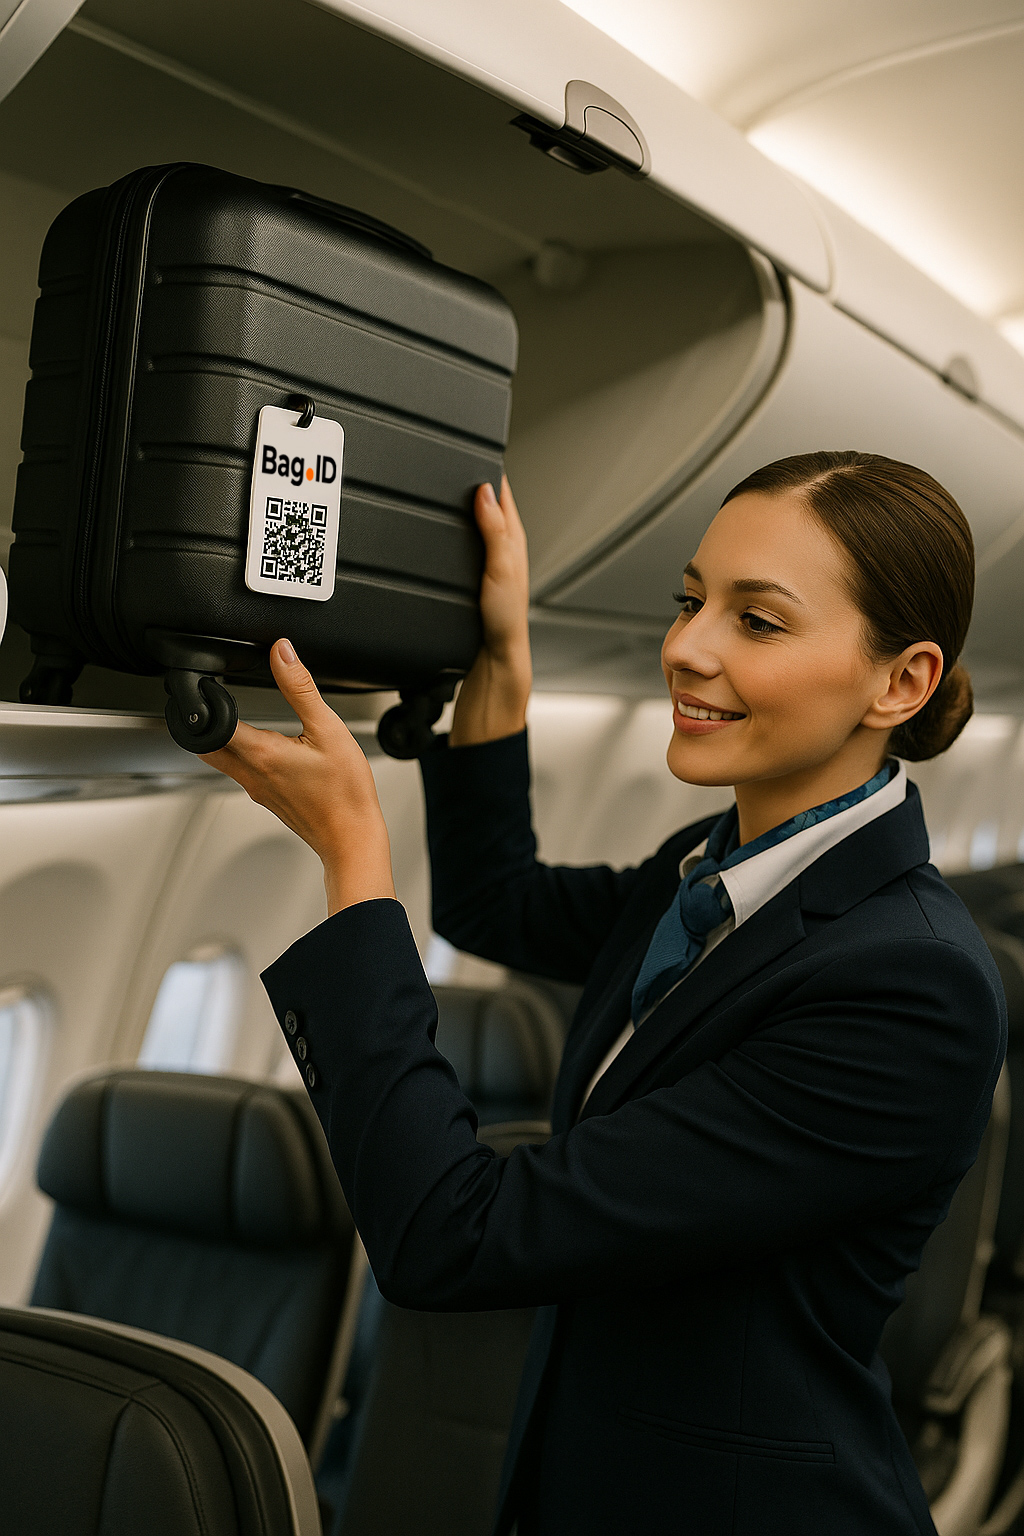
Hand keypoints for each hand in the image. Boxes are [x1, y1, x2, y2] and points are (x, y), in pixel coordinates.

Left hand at [200, 640, 395, 916]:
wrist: (352, 838)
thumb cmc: (345, 793)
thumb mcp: (328, 728)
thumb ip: (300, 687)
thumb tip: (282, 653)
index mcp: (260, 753)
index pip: (212, 724)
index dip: (205, 700)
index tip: (209, 684)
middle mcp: (251, 774)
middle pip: (207, 746)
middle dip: (205, 722)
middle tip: (212, 699)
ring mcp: (257, 790)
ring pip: (223, 760)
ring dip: (223, 738)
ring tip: (236, 717)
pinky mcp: (268, 798)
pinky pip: (242, 772)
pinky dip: (243, 754)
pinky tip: (267, 747)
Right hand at [449, 476, 532, 745]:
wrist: (493, 663)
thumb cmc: (503, 624)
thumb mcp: (499, 569)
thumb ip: (493, 529)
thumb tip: (485, 491)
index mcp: (513, 541)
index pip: (501, 493)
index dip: (488, 470)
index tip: (472, 449)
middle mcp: (500, 550)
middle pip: (484, 505)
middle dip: (468, 484)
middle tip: (447, 462)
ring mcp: (484, 565)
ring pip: (470, 526)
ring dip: (457, 509)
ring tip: (439, 490)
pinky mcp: (470, 582)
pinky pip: (459, 547)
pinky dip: (449, 535)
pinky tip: (434, 538)